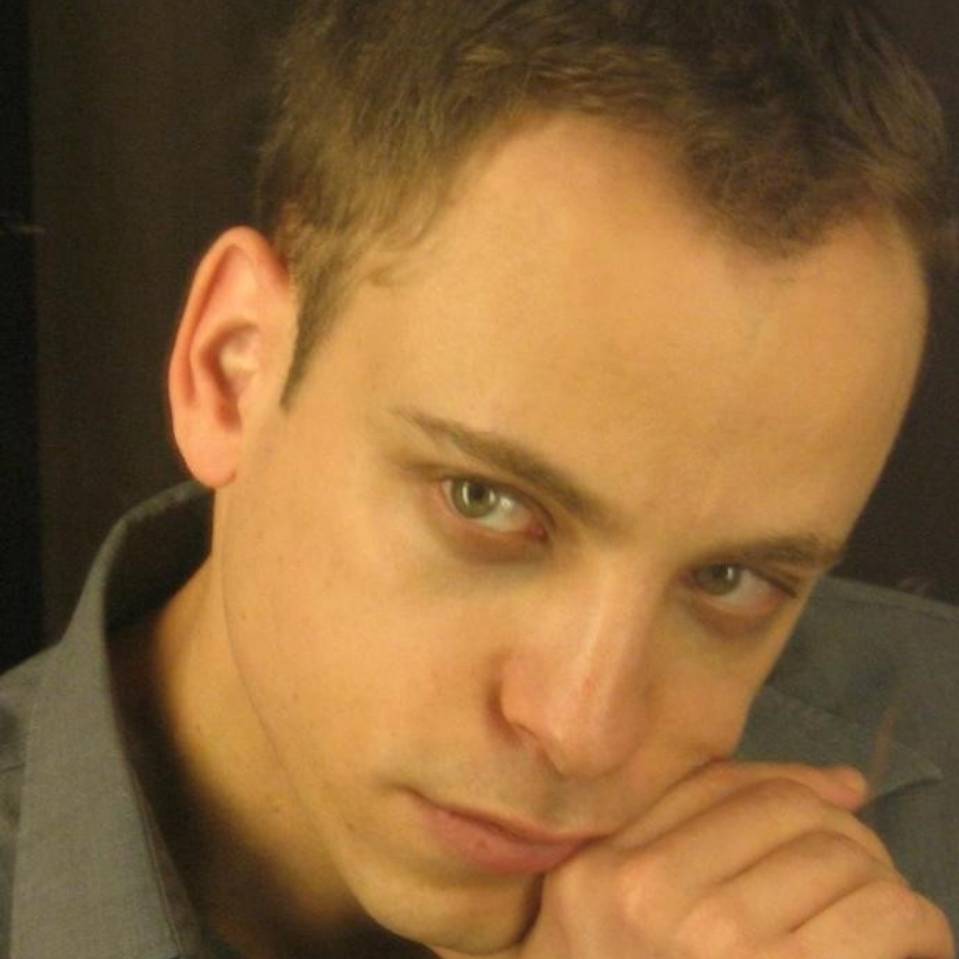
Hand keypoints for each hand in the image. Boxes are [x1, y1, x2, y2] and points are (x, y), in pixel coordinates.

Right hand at [429, 762, 954, 958]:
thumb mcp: (618, 907)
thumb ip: (692, 833)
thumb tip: (848, 783)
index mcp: (608, 869)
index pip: (721, 784)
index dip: (796, 782)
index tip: (838, 800)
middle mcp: (654, 897)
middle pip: (788, 811)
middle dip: (843, 829)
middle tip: (860, 869)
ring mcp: (719, 945)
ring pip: (840, 856)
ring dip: (880, 878)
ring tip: (885, 913)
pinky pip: (882, 915)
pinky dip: (918, 922)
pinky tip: (915, 942)